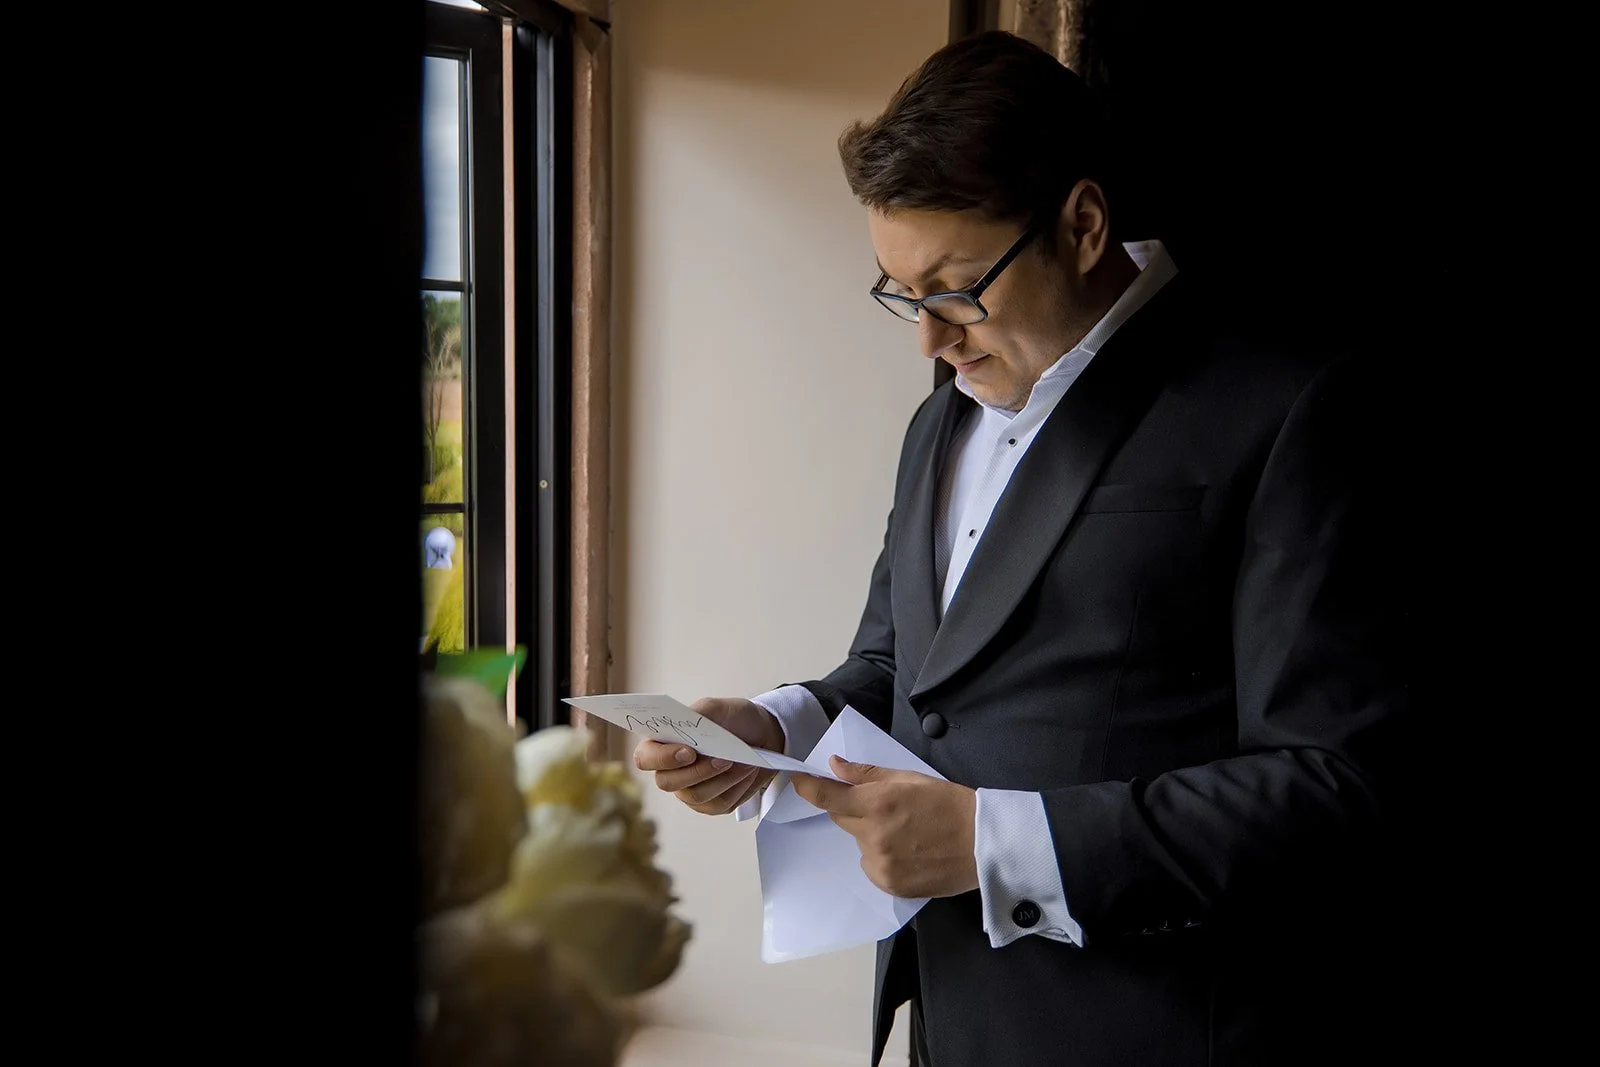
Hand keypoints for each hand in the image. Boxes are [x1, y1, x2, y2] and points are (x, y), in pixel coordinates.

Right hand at [633, 697, 783, 814]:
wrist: (763, 735)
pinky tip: (748, 771)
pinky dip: (737, 787)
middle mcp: (671, 771)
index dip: (661, 758)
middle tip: (725, 759)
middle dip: (698, 772)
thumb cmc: (734, 719)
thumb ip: (701, 713)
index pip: (644, 758)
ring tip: (745, 762)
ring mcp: (689, 791)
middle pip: (667, 782)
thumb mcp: (719, 707)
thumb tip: (689, 719)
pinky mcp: (711, 804)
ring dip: (724, 778)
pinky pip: (720, 804)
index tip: (689, 751)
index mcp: (663, 743)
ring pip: (697, 795)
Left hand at [792, 757, 978, 898]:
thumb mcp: (909, 778)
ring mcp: (881, 863)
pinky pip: (871, 866)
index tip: (798, 781)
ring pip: (858, 844)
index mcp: (877, 803)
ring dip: (871, 835)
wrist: (983, 843)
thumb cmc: (949, 804)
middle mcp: (873, 835)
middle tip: (885, 807)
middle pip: (842, 818)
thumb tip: (835, 766)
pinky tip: (909, 852)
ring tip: (907, 833)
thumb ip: (867, 774)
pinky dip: (882, 858)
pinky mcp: (889, 884)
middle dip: (854, 809)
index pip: (827, 796)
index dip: (808, 787)